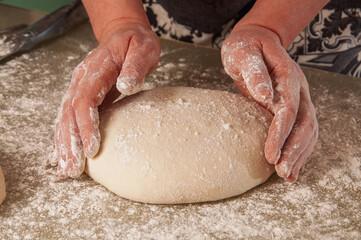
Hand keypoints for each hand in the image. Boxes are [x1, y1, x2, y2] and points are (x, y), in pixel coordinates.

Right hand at [53, 22, 160, 177]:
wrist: (126, 35)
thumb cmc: (136, 43)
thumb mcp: (143, 49)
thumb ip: (135, 66)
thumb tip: (126, 85)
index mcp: (96, 69)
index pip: (85, 100)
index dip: (86, 125)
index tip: (91, 148)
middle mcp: (82, 80)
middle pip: (70, 113)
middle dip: (70, 142)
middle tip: (72, 168)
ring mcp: (81, 87)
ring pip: (66, 118)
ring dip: (65, 144)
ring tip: (66, 169)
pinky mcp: (85, 96)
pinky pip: (72, 118)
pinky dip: (67, 136)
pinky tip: (66, 154)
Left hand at [221, 25, 317, 181]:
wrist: (255, 42)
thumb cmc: (246, 48)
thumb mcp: (244, 53)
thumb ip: (254, 71)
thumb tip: (265, 95)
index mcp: (288, 76)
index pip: (289, 110)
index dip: (281, 134)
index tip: (270, 155)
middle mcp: (299, 90)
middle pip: (305, 124)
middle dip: (294, 150)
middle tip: (282, 172)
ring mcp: (298, 99)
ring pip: (307, 130)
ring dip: (299, 154)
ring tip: (288, 176)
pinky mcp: (291, 107)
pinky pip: (300, 130)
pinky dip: (297, 149)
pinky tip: (290, 165)